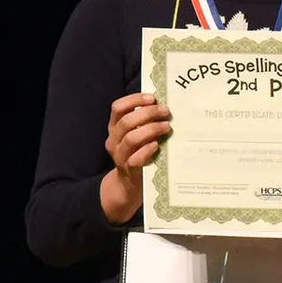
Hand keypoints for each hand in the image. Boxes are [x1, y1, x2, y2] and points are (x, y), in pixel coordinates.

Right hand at [100, 93, 170, 223]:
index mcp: (115, 127)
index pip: (117, 107)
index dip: (134, 100)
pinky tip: (157, 145)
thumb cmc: (138, 153)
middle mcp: (114, 140)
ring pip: (131, 138)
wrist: (129, 184)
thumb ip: (145, 122)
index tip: (152, 98)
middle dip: (148, 114)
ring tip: (167, 127)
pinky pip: (135, 158)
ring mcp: (120, 155)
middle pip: (127, 121)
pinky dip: (147, 150)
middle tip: (166, 112)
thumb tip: (165, 104)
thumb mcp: (138, 135)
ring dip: (151, 130)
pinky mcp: (129, 170)